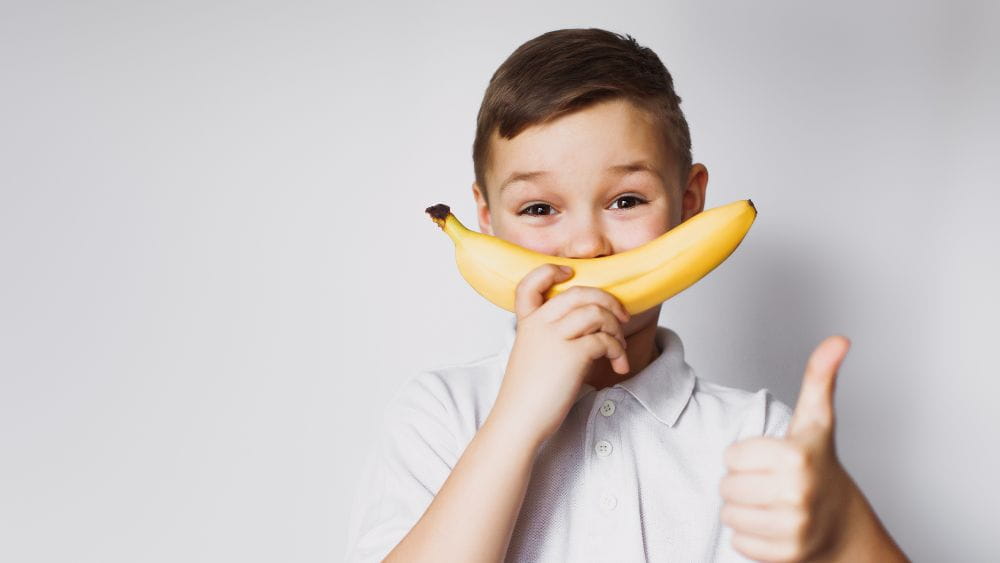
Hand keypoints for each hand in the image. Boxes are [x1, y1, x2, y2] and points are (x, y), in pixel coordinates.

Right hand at [490, 263, 630, 445]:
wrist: (519, 420)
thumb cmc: (528, 395)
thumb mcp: (532, 356)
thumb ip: (551, 337)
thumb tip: (589, 332)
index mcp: (527, 323)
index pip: (530, 284)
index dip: (550, 271)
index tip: (569, 272)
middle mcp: (539, 324)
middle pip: (579, 293)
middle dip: (607, 300)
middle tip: (622, 316)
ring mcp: (555, 337)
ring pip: (596, 313)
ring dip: (616, 329)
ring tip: (618, 349)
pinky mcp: (571, 355)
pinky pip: (604, 339)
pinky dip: (617, 351)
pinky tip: (618, 366)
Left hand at [719, 335, 858, 561]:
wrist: (846, 528)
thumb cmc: (821, 467)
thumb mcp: (816, 421)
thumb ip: (819, 378)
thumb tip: (839, 339)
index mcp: (797, 456)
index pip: (731, 456)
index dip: (747, 457)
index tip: (772, 460)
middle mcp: (797, 492)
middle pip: (726, 486)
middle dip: (743, 484)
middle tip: (772, 484)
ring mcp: (793, 527)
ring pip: (729, 515)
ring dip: (744, 511)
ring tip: (772, 505)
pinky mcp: (785, 554)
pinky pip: (737, 542)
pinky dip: (750, 538)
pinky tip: (774, 527)